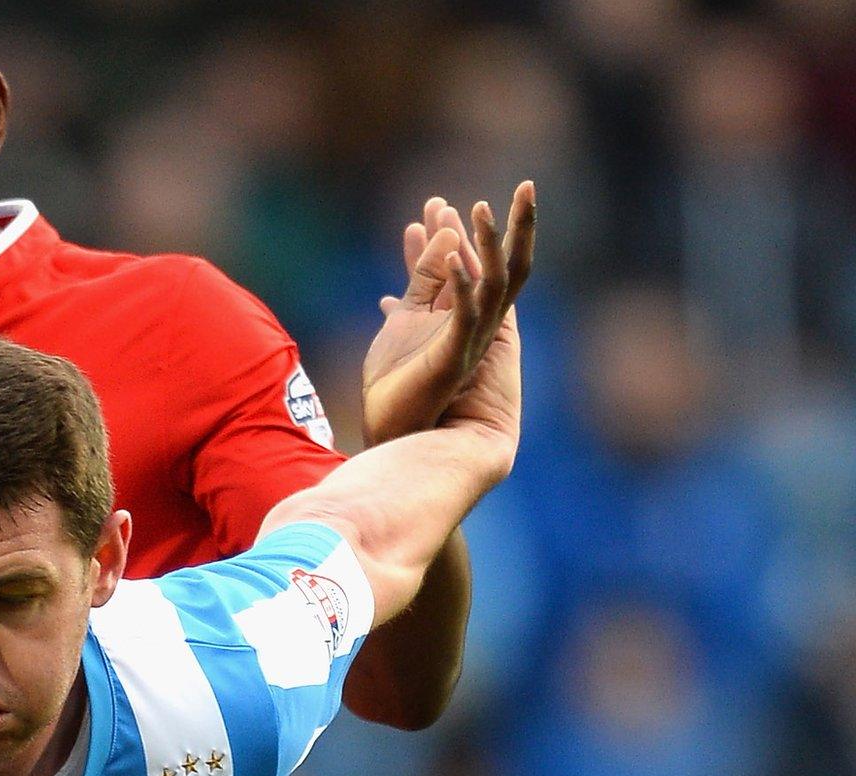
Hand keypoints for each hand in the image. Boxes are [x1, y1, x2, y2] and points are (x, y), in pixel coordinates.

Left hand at [360, 182, 535, 444]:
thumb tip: (405, 269)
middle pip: (504, 267)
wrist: (408, 444)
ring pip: (497, 285)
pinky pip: (466, 317)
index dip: (456, 232)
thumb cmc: (402, 395)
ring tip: (476, 208)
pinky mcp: (457, 358)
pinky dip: (459, 287)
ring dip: (486, 245)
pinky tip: (450, 258)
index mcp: (463, 319)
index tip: (436, 203)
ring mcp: (472, 341)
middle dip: (504, 227)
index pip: (469, 264)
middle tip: (520, 185)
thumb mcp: (400, 331)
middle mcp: (477, 327)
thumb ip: (411, 294)